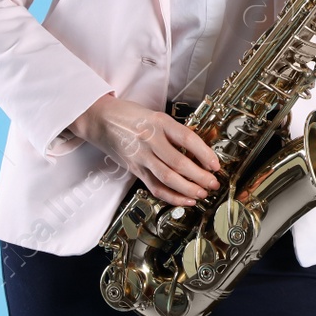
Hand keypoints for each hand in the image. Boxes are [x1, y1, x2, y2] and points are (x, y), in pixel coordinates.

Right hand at [70, 93, 221, 205]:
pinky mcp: (134, 168)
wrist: (99, 119)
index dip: (204, 153)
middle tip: (213, 183)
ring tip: (202, 193)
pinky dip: (171, 196)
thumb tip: (199, 148)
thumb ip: (174, 131)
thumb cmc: (129, 115)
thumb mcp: (155, 115)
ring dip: (188, 188)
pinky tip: (184, 199)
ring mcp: (141, 156)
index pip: (187, 139)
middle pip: (179, 162)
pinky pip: (154, 186)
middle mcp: (150, 139)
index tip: (215, 163)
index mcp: (159, 122)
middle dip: (200, 176)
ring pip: (167, 177)